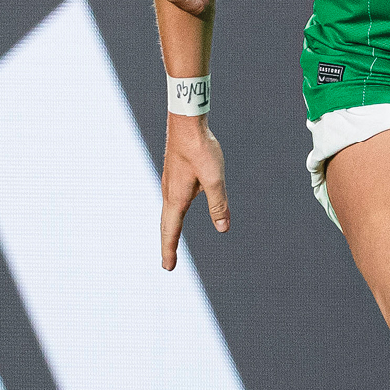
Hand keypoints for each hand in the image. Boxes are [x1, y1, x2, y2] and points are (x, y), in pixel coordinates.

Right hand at [158, 113, 228, 269]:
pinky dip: (173, 213)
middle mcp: (169, 192)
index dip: (170, 251)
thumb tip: (223, 228)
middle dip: (168, 245)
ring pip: (168, 212)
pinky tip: (182, 206)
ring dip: (169, 229)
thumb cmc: (200, 148)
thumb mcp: (215, 179)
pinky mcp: (174, 173)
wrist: (186, 121)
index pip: (171, 231)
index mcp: (177, 198)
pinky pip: (172, 199)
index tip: (168, 268)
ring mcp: (169, 182)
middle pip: (166, 225)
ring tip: (171, 241)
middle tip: (168, 263)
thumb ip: (219, 204)